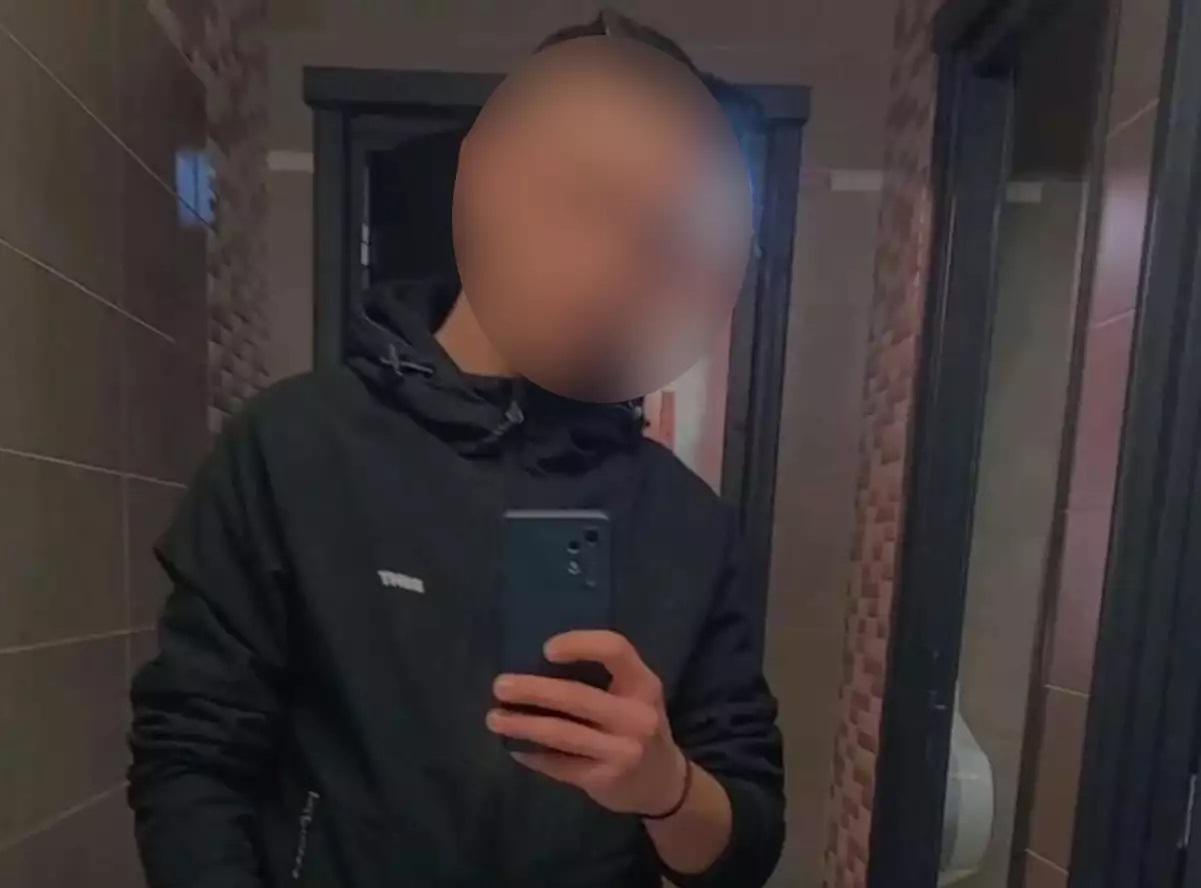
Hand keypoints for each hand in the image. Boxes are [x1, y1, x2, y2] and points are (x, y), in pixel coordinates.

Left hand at [486, 630, 688, 816]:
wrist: (664, 783)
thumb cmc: (638, 725)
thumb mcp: (635, 695)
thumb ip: (602, 679)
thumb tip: (535, 665)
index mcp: (644, 684)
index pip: (615, 649)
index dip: (580, 643)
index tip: (546, 650)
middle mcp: (637, 715)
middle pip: (577, 695)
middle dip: (533, 690)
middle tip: (500, 686)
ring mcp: (622, 750)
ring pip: (562, 733)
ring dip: (523, 725)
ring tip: (494, 719)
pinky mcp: (604, 779)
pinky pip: (559, 764)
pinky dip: (533, 755)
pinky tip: (515, 747)